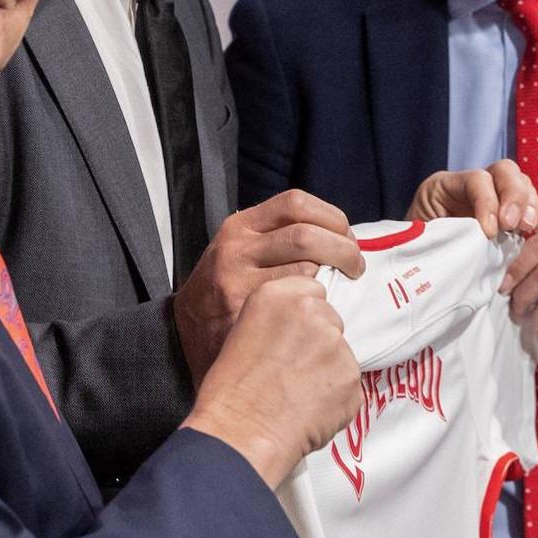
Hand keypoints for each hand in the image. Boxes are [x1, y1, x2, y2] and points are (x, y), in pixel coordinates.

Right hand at [174, 190, 363, 386]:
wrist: (181, 334)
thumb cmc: (223, 292)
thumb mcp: (240, 250)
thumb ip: (277, 237)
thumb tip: (337, 236)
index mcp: (240, 226)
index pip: (296, 203)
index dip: (331, 217)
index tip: (347, 237)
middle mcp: (236, 248)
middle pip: (306, 235)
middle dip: (343, 249)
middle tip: (355, 266)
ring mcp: (237, 281)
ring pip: (304, 269)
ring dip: (332, 279)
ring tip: (341, 289)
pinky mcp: (242, 313)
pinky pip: (295, 303)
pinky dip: (316, 305)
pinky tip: (318, 312)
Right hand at [183, 276, 361, 488]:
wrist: (241, 432)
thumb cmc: (232, 391)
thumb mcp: (242, 331)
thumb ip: (277, 317)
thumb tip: (297, 326)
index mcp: (278, 294)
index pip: (311, 290)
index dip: (303, 316)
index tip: (293, 333)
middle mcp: (312, 312)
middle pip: (330, 319)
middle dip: (318, 342)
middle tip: (292, 368)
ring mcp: (336, 344)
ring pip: (340, 353)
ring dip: (328, 370)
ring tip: (297, 392)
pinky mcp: (352, 377)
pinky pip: (349, 384)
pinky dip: (335, 398)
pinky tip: (309, 407)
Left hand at [406, 159, 537, 238]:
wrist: (419, 264)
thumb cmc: (418, 250)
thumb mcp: (423, 238)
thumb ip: (444, 234)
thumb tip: (471, 240)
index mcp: (444, 185)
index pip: (476, 179)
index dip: (486, 202)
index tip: (489, 232)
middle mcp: (474, 185)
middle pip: (504, 171)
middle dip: (513, 197)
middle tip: (513, 225)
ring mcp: (496, 197)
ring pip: (524, 184)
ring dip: (530, 206)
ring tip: (529, 229)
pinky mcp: (513, 215)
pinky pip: (537, 206)